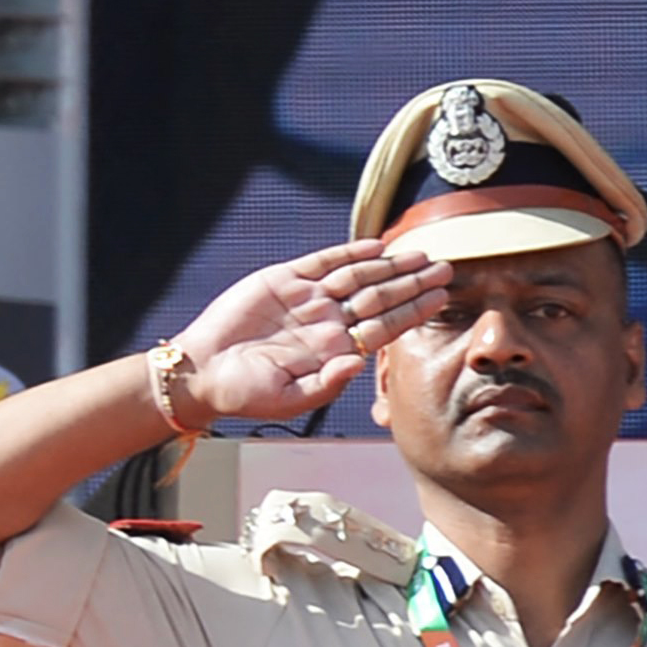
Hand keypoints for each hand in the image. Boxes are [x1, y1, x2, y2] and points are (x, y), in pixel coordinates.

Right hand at [174, 239, 449, 422]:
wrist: (200, 372)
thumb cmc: (242, 393)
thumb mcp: (288, 400)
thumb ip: (326, 384)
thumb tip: (359, 362)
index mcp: (332, 350)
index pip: (383, 327)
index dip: (413, 311)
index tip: (442, 298)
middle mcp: (325, 321)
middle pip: (379, 297)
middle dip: (413, 283)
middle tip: (447, 269)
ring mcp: (306, 299)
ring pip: (358, 276)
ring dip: (390, 266)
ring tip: (422, 256)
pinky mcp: (282, 280)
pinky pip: (324, 261)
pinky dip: (349, 252)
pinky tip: (376, 246)